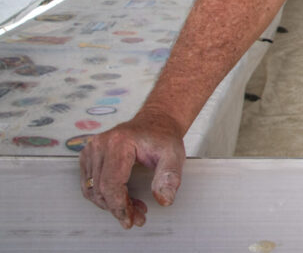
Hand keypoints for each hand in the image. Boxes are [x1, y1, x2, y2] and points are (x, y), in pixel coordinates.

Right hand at [79, 108, 185, 228]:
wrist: (155, 122)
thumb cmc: (163, 138)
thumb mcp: (174, 154)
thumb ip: (170, 176)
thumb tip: (164, 200)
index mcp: (118, 142)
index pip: (111, 184)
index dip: (119, 207)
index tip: (131, 221)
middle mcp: (100, 144)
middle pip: (100, 189)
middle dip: (118, 208)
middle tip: (139, 217)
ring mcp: (91, 149)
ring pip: (92, 190)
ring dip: (111, 205)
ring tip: (134, 209)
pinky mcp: (88, 155)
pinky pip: (89, 184)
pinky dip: (104, 196)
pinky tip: (123, 199)